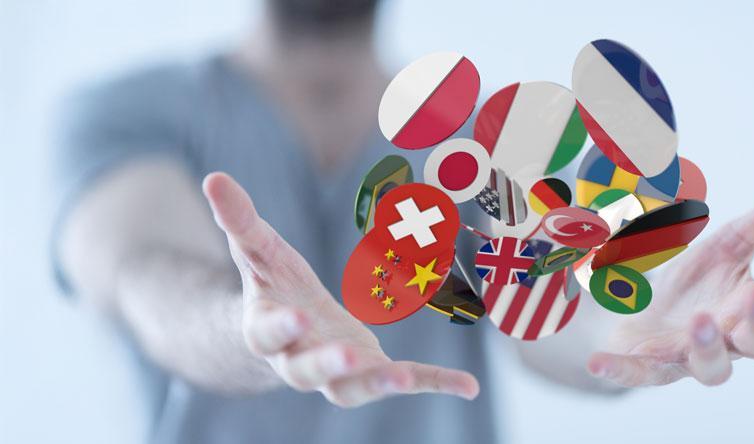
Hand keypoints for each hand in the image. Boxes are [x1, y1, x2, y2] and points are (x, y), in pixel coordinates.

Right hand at [202, 172, 478, 405]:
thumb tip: (213, 177)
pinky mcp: (373, 371)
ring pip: (352, 389)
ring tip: (407, 379)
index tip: (298, 316)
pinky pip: (406, 380)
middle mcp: (299, 360)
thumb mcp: (258, 251)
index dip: (280, 328)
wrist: (287, 332)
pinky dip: (435, 382)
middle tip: (347, 358)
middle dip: (327, 365)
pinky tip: (468, 386)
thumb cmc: (272, 286)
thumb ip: (239, 221)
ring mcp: (338, 372)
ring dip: (378, 384)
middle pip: (308, 371)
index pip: (267, 334)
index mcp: (267, 331)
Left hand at [587, 174, 753, 386]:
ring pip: (713, 368)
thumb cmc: (698, 285)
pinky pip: (638, 375)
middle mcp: (731, 340)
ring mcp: (690, 358)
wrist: (646, 313)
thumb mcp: (729, 245)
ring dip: (709, 346)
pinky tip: (597, 362)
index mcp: (752, 307)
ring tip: (701, 320)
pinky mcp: (651, 368)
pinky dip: (619, 370)